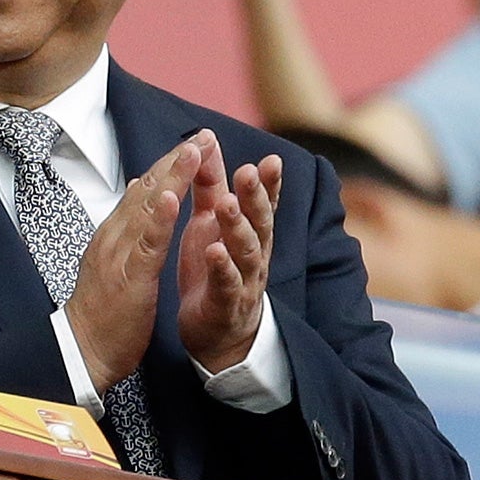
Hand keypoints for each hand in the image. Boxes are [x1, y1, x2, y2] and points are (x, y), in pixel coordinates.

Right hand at [67, 140, 203, 392]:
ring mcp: (119, 256)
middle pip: (147, 191)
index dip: (170, 165)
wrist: (83, 351)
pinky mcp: (129, 278)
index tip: (194, 143)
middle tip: (202, 135)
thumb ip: (126, 225)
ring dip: (171, 178)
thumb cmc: (101, 312)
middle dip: (176, 161)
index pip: (144, 192)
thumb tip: (137, 189)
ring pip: (147, 209)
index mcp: (114, 234)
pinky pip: (146, 244)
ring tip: (192, 151)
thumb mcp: (114, 260)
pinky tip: (173, 198)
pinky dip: (159, 219)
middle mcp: (114, 237)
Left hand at [176, 131, 280, 371]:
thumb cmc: (214, 273)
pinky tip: (214, 251)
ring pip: (246, 251)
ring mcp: (243, 281)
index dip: (269, 184)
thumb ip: (211, 187)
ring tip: (227, 204)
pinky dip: (222, 267)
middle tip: (247, 172)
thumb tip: (208, 144)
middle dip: (256, 197)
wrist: (215, 335)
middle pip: (260, 222)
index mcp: (249, 234)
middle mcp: (253, 255)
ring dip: (238, 226)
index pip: (264, 204)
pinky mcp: (226, 304)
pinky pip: (227, 284)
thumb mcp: (209, 224)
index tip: (272, 160)